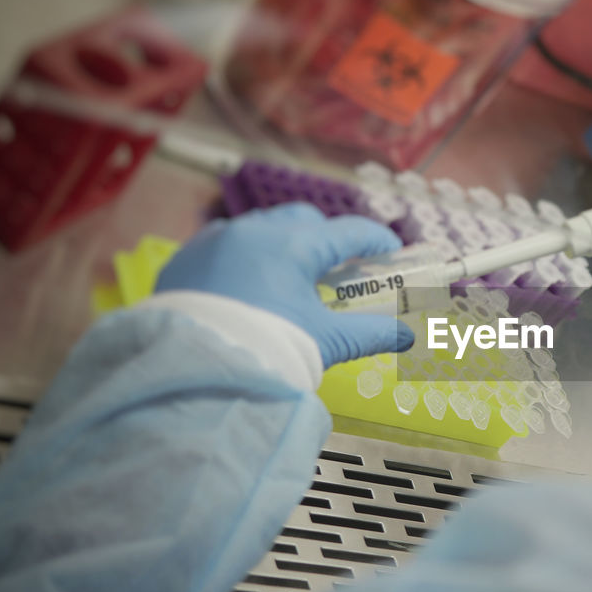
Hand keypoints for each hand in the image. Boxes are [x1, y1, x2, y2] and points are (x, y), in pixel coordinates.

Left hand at [156, 203, 413, 365]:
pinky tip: (248, 284)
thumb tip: (406, 338)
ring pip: (259, 228)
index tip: (389, 251)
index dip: (375, 240)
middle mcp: (253, 232)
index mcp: (293, 245)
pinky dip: (244, 257)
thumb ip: (370, 334)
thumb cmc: (267, 350)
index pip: (347, 231)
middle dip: (325, 236)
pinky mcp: (185, 260)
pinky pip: (223, 245)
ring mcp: (214, 242)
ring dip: (281, 243)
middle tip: (338, 265)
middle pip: (302, 219)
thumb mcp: (326, 342)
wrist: (192, 373)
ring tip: (292, 275)